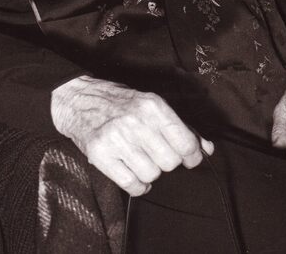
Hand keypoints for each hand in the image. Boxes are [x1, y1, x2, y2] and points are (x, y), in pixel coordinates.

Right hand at [51, 75, 213, 195]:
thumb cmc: (120, 103)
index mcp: (153, 106)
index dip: (192, 155)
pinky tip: (133, 172)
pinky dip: (137, 185)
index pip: (185, 142)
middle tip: (157, 154)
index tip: (189, 158)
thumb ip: (182, 127)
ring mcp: (117, 138)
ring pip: (152, 175)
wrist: (78, 100)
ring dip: (150, 173)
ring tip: (142, 160)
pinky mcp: (100, 155)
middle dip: (167, 162)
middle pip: (170, 162)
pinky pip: (131, 185)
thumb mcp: (152, 105)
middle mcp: (136, 121)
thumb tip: (207, 149)